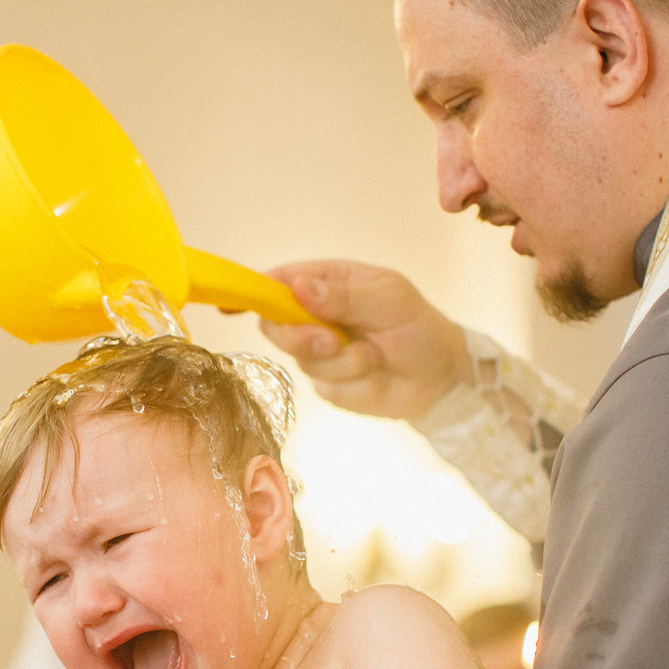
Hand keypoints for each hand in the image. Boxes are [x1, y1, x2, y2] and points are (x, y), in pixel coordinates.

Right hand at [260, 261, 471, 421]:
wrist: (441, 376)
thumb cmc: (417, 326)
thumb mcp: (388, 300)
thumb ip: (342, 295)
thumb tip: (298, 287)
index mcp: (328, 282)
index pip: (278, 282)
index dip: (250, 291)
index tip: (227, 303)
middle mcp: (315, 316)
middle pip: (275, 326)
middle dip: (301, 337)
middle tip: (332, 340)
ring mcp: (319, 352)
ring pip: (303, 360)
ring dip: (342, 362)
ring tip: (374, 355)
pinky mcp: (329, 385)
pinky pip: (325, 387)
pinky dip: (354, 383)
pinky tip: (374, 375)